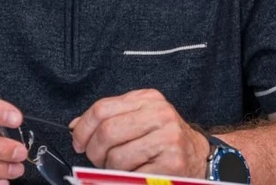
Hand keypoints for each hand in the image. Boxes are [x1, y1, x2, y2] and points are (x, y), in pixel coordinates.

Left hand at [70, 89, 210, 177]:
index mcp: (148, 99)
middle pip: (107, 132)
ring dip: (110, 169)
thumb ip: (111, 118)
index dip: (84, 129)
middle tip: (97, 160)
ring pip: (117, 157)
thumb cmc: (164, 138)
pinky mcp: (172, 163)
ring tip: (119, 169)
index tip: (79, 142)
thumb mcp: (140, 118)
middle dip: (94, 152)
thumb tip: (77, 127)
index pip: (102, 109)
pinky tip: (133, 175)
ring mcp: (168, 138)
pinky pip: (133, 176)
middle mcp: (160, 114)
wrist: (198, 155)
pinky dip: (125, 180)